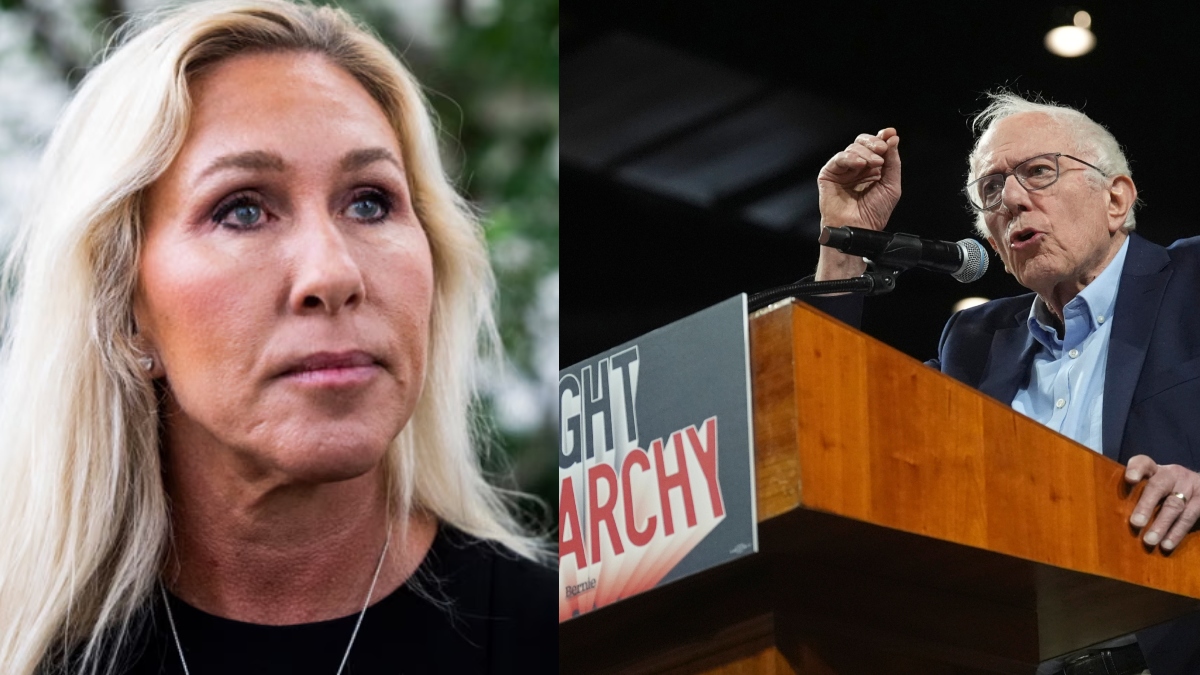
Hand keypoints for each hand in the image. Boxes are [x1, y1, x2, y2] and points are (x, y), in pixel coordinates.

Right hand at [814, 129, 901, 280]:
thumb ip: (893, 161)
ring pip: (852, 148)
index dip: (883, 137)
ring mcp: (843, 170)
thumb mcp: (891, 185)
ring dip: (865, 153)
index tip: (890, 133)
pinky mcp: (829, 175)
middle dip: (874, 143)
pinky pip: (839, 158)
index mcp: (872, 169)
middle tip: (882, 151)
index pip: (876, 146)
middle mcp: (857, 168)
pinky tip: (859, 165)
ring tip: (874, 164)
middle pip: (863, 143)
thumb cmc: (873, 214)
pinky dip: (850, 158)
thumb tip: (892, 137)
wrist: (858, 229)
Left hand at [1125, 455, 1199, 550]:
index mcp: (1155, 469)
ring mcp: (1190, 487)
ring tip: (1150, 540)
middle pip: (1158, 486)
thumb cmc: (1165, 491)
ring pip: (1175, 506)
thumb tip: (1112, 517)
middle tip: (1136, 523)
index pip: (1144, 463)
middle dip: (1146, 505)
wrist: (1199, 488)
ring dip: (1162, 525)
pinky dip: (1177, 533)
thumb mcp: (1151, 486)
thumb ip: (1136, 495)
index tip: (1130, 479)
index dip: (1136, 468)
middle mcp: (1173, 475)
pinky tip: (1167, 544)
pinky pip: (1190, 517)